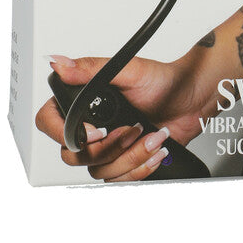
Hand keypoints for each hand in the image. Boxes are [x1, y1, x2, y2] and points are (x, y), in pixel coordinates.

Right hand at [35, 54, 204, 181]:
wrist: (193, 101)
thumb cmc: (164, 81)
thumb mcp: (129, 70)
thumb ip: (92, 69)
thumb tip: (60, 63)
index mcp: (84, 99)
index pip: (49, 121)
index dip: (66, 133)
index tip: (95, 132)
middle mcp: (91, 124)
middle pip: (73, 155)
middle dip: (108, 147)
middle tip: (132, 129)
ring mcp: (106, 146)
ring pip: (98, 170)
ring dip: (130, 155)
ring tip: (151, 134)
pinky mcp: (123, 161)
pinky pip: (118, 180)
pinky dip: (139, 167)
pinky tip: (155, 149)